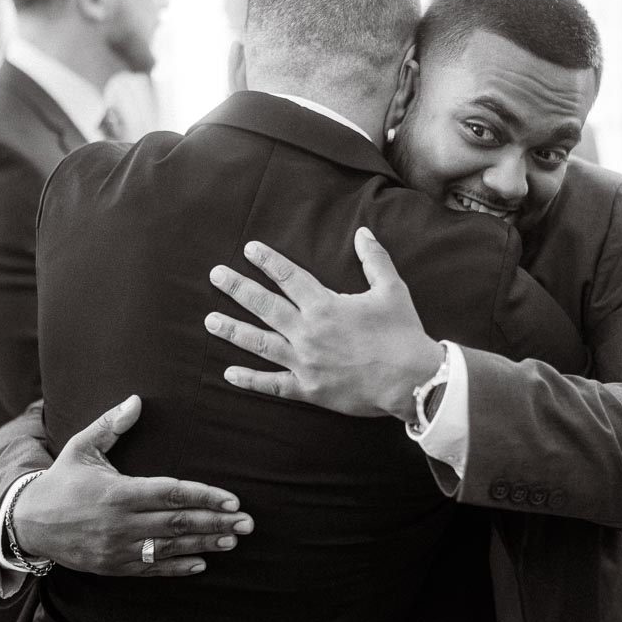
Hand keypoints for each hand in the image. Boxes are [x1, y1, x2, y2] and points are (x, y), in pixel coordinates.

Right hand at [12, 395, 253, 576]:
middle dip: (216, 523)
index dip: (205, 496)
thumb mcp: (81, 446)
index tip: (233, 500)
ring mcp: (117, 549)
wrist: (27, 523)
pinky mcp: (113, 566)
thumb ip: (111, 424)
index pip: (171, 493)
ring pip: (170, 548)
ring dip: (204, 545)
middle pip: (178, 523)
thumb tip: (136, 399)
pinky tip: (201, 564)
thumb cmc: (61, 480)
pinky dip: (177, 568)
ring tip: (233, 541)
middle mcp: (121, 524)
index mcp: (117, 492)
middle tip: (247, 523)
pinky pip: (151, 570)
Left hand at [207, 227, 441, 422]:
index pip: (288, 277)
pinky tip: (229, 373)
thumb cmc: (402, 333)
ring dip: (233, 330)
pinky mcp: (308, 389)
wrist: (411, 380)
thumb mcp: (391, 289)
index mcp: (325, 305)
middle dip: (237, 288)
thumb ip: (374, 259)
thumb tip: (362, 233)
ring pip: (260, 343)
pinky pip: (273, 385)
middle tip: (215, 275)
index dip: (267, 261)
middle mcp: (308, 331)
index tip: (249, 250)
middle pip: (264, 306)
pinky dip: (250, 380)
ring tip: (210, 320)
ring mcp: (304, 362)